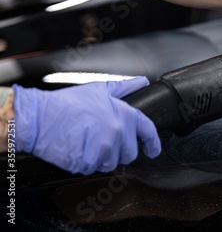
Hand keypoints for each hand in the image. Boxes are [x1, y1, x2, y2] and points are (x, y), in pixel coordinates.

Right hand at [13, 77, 160, 174]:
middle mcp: (117, 132)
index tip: (153, 149)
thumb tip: (141, 82)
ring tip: (86, 141)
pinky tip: (77, 149)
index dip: (153, 142)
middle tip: (101, 139)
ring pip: (111, 163)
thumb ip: (124, 87)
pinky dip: (86, 163)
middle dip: (119, 150)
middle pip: (129, 153)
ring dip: (102, 157)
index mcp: (123, 115)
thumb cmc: (66, 104)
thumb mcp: (99, 90)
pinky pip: (94, 169)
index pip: (147, 131)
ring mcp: (103, 149)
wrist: (39, 118)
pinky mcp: (88, 162)